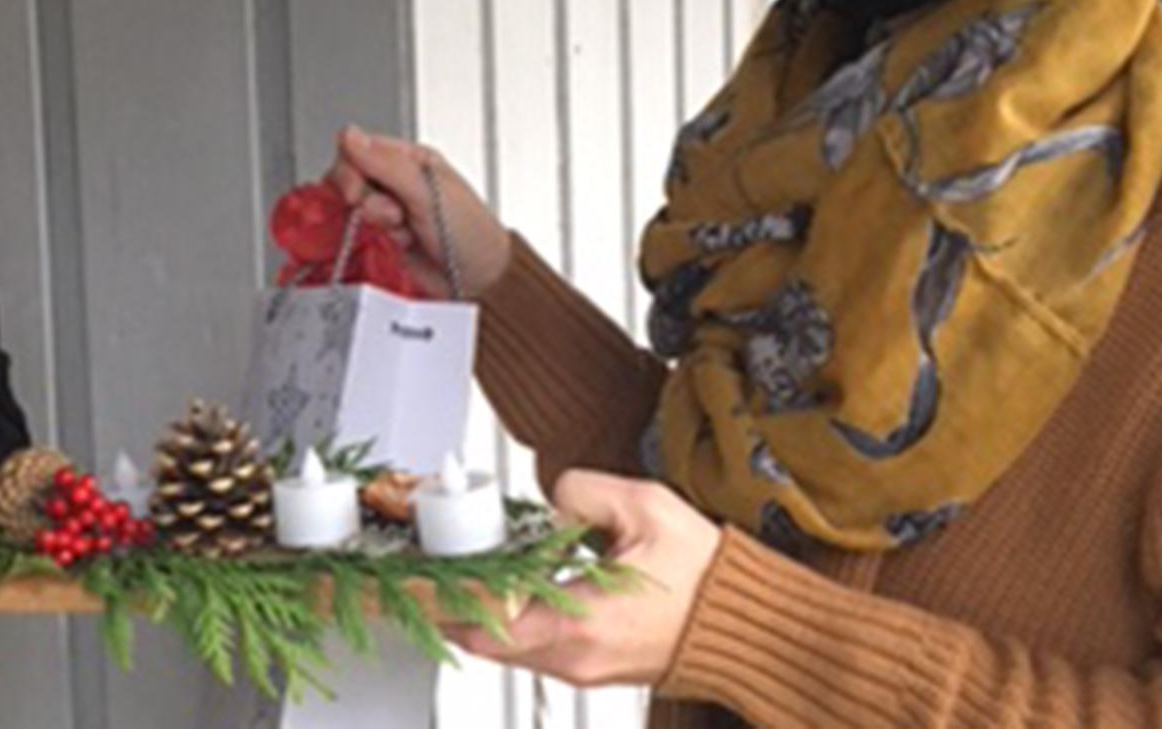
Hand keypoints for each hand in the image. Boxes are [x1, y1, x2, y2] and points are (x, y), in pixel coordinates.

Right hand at [325, 127, 510, 297]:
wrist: (479, 281)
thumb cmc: (468, 232)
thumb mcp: (427, 190)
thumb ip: (385, 163)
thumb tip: (348, 135)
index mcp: (410, 160)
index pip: (360, 150)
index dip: (351, 169)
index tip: (356, 190)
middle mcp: (396, 182)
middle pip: (350, 177)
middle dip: (364, 199)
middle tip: (391, 215)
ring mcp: (387, 211)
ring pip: (353, 207)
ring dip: (373, 221)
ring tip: (402, 231)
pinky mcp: (381, 238)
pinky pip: (357, 232)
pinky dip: (371, 239)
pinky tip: (395, 243)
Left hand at [443, 470, 721, 686]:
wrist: (748, 626)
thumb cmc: (708, 577)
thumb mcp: (646, 508)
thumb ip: (581, 492)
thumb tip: (550, 498)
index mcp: (580, 620)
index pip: (484, 617)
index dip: (441, 594)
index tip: (413, 575)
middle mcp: (575, 655)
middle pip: (482, 639)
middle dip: (449, 602)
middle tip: (425, 568)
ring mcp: (583, 669)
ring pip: (504, 649)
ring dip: (478, 613)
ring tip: (461, 571)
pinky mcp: (594, 668)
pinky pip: (532, 650)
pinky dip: (508, 623)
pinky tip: (506, 589)